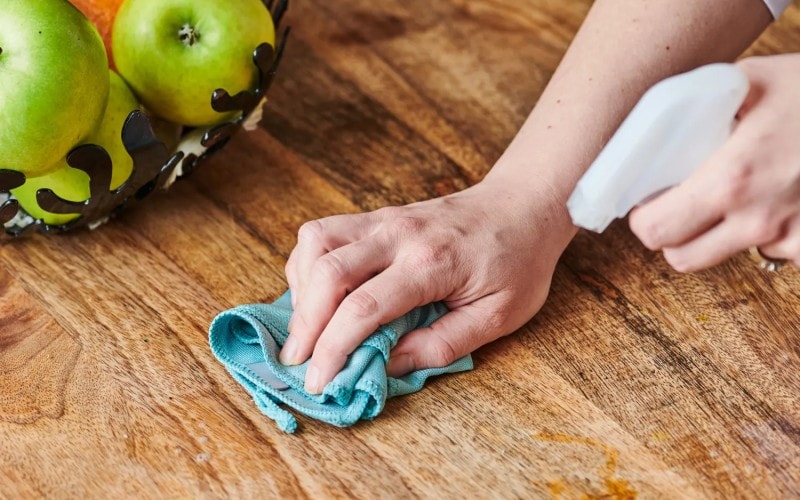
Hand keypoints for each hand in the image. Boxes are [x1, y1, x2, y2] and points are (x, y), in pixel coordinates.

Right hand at [280, 178, 573, 393]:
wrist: (522, 206)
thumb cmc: (517, 262)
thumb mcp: (499, 315)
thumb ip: (443, 343)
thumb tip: (389, 366)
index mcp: (431, 263)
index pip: (363, 307)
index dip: (333, 348)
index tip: (319, 381)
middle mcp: (399, 234)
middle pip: (327, 272)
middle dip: (304, 324)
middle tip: (297, 361)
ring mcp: (384, 218)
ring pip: (315, 241)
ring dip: (302, 288)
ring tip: (308, 325)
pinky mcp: (377, 215)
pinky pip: (324, 232)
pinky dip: (309, 263)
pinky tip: (319, 292)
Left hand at [629, 54, 799, 270]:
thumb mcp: (755, 80)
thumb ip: (703, 103)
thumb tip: (667, 118)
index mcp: (732, 179)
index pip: (656, 231)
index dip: (644, 219)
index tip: (647, 204)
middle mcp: (759, 220)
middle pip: (683, 259)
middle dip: (674, 235)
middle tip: (681, 207)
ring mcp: (793, 240)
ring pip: (729, 256)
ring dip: (724, 234)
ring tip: (745, 193)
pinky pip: (777, 252)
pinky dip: (772, 234)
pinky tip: (784, 200)